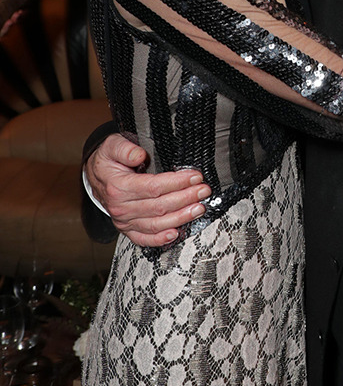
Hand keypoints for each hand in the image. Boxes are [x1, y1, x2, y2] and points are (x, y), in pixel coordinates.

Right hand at [86, 133, 210, 246]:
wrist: (96, 177)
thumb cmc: (108, 160)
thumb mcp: (112, 146)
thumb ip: (125, 148)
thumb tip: (139, 155)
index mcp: (118, 187)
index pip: (153, 187)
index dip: (177, 182)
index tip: (195, 176)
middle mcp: (120, 207)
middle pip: (159, 206)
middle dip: (185, 198)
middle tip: (203, 191)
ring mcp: (124, 221)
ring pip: (156, 224)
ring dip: (181, 218)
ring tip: (199, 208)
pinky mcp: (127, 229)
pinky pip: (144, 239)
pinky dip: (160, 239)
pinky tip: (176, 234)